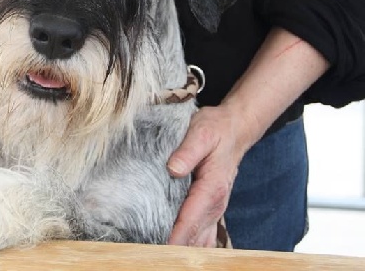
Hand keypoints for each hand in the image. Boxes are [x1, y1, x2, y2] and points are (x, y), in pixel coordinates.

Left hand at [166, 104, 252, 246]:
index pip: (189, 220)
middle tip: (149, 252)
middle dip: (173, 248)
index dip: (173, 237)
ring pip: (199, 241)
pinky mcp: (211, 209)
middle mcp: (215, 204)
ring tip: (157, 253)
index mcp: (211, 189)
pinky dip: (190, 244)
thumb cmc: (216, 130)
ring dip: (181, 249)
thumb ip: (187, 151)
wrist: (234, 129)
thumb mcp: (200, 133)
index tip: (156, 249)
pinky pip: (203, 235)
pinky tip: (174, 250)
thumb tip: (173, 168)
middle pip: (193, 237)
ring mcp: (214, 209)